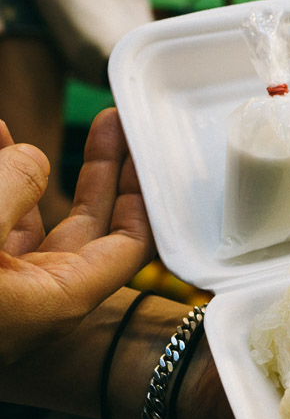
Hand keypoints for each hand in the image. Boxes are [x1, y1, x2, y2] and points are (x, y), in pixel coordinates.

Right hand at [0, 108, 154, 364]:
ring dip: (29, 166)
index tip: (146, 150)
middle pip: (91, 224)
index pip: (131, 245)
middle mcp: (38, 293)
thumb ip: (11, 187)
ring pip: (34, 217)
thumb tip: (31, 157)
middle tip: (109, 122)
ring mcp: (3, 285)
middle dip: (98, 168)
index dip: (142, 195)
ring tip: (21, 121)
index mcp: (60, 297)